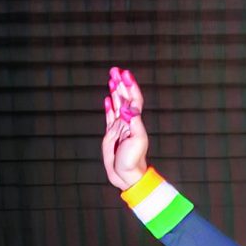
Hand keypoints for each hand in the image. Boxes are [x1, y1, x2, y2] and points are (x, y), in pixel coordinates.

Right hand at [101, 66, 149, 188]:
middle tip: (114, 70)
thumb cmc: (133, 159)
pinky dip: (109, 107)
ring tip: (111, 79)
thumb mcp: (137, 140)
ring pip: (117, 105)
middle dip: (120, 84)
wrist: (126, 175)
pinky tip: (108, 98)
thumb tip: (128, 107)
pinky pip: (109, 116)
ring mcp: (119, 127)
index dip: (130, 86)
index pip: (133, 99)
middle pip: (124, 98)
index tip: (125, 74)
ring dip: (114, 91)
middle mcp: (128, 121)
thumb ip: (133, 122)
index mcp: (135, 121)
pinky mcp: (111, 134)